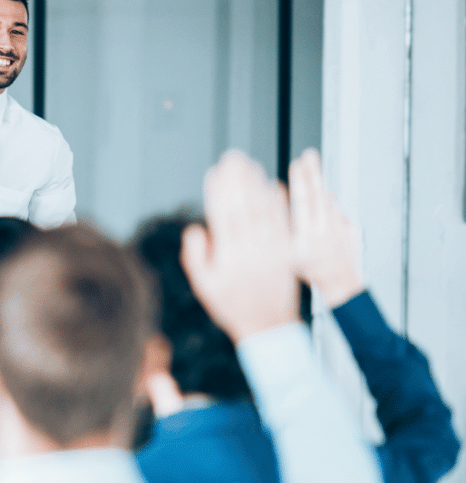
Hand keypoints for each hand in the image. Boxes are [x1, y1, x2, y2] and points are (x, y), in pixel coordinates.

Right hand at [181, 150, 298, 341]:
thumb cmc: (232, 305)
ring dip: (257, 185)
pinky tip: (273, 186)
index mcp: (229, 256)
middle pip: (244, 206)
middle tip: (233, 157)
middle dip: (237, 179)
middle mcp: (251, 249)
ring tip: (251, 164)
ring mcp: (271, 249)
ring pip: (264, 210)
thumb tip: (196, 229)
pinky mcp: (286, 251)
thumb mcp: (203, 285)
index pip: (222, 215)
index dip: (218, 192)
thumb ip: (196, 256)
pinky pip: (283, 222)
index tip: (214, 172)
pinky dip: (278, 203)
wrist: (268, 325)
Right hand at [289, 148, 363, 306]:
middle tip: (309, 155)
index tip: (296, 164)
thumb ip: (281, 223)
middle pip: (318, 196)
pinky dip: (329, 204)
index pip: (303, 204)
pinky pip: (339, 212)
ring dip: (320, 185)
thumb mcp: (286, 252)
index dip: (299, 182)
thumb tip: (276, 195)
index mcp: (307, 239)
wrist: (340, 285)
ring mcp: (341, 230)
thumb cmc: (308, 270)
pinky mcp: (352, 229)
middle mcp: (325, 232)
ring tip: (312, 165)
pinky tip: (321, 201)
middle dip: (312, 173)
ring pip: (329, 202)